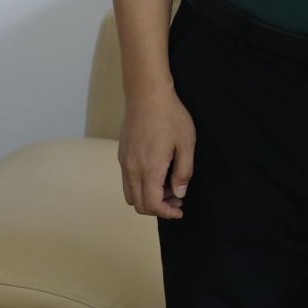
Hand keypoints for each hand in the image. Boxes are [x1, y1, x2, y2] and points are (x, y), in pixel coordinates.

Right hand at [119, 87, 194, 218]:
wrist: (147, 95)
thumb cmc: (170, 116)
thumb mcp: (186, 144)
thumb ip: (183, 172)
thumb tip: (179, 193)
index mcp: (149, 170)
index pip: (153, 205)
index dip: (167, 213)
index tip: (180, 211)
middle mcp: (132, 169)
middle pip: (139, 204)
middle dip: (158, 208)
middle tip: (177, 200)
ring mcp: (124, 162)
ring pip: (130, 194)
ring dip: (147, 198)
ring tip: (167, 187)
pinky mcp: (121, 154)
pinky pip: (127, 180)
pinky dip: (140, 186)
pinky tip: (156, 173)